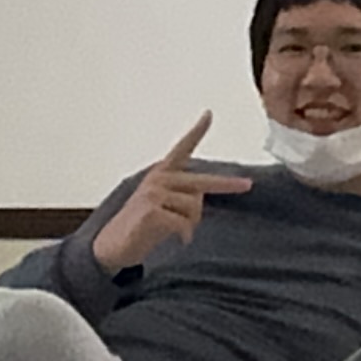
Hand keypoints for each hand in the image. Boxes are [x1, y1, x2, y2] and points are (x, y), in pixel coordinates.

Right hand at [92, 114, 253, 272]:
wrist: (112, 247)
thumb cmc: (141, 227)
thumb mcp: (163, 206)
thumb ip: (182, 196)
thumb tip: (200, 199)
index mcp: (161, 174)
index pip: (182, 148)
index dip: (197, 131)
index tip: (208, 114)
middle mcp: (158, 178)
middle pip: (201, 182)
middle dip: (227, 185)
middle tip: (247, 185)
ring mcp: (154, 193)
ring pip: (194, 208)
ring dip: (190, 224)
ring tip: (175, 231)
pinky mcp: (151, 210)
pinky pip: (184, 224)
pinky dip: (185, 235)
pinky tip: (178, 240)